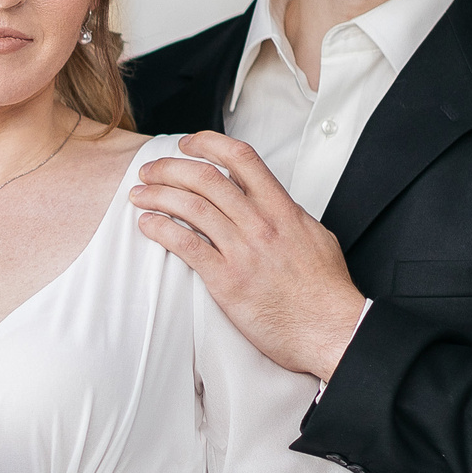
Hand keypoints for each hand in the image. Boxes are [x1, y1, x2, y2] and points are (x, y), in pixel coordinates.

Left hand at [133, 130, 366, 380]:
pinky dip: (162, 230)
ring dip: (158, 196)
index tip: (188, 144)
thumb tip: (275, 205)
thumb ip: (289, 216)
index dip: (208, 143)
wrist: (331, 329)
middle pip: (205, 178)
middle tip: (151, 171)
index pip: (241, 158)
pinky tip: (148, 225)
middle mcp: (260, 224)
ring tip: (140, 195)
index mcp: (282, 209)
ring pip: (191, 207)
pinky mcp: (227, 280)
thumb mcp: (315, 237)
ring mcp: (243, 251)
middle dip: (170, 168)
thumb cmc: (326, 291)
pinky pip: (186, 246)